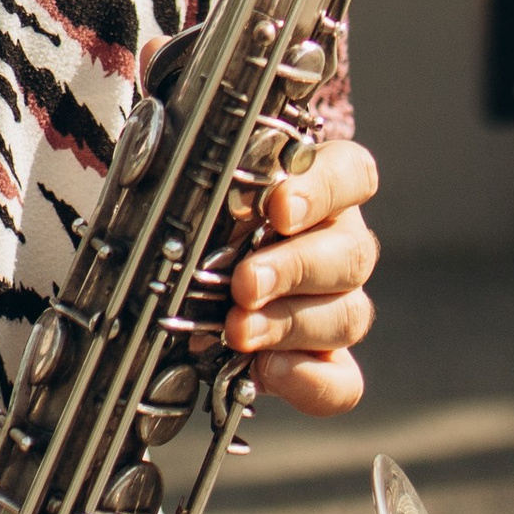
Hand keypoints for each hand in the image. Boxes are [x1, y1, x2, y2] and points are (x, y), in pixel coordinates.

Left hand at [218, 132, 380, 415]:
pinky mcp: (325, 361)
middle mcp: (339, 243)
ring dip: (289, 326)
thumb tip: (161, 131)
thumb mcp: (197, 178)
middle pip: (350, 254)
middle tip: (244, 284)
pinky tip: (267, 372)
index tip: (280, 208)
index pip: (352, 176)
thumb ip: (198, 160)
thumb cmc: (201, 211)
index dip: (323, 190)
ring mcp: (338, 304)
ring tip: (237, 331)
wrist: (190, 266)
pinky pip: (342, 382)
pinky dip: (309, 382)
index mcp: (323, 187)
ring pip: (348, 316)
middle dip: (293, 270)